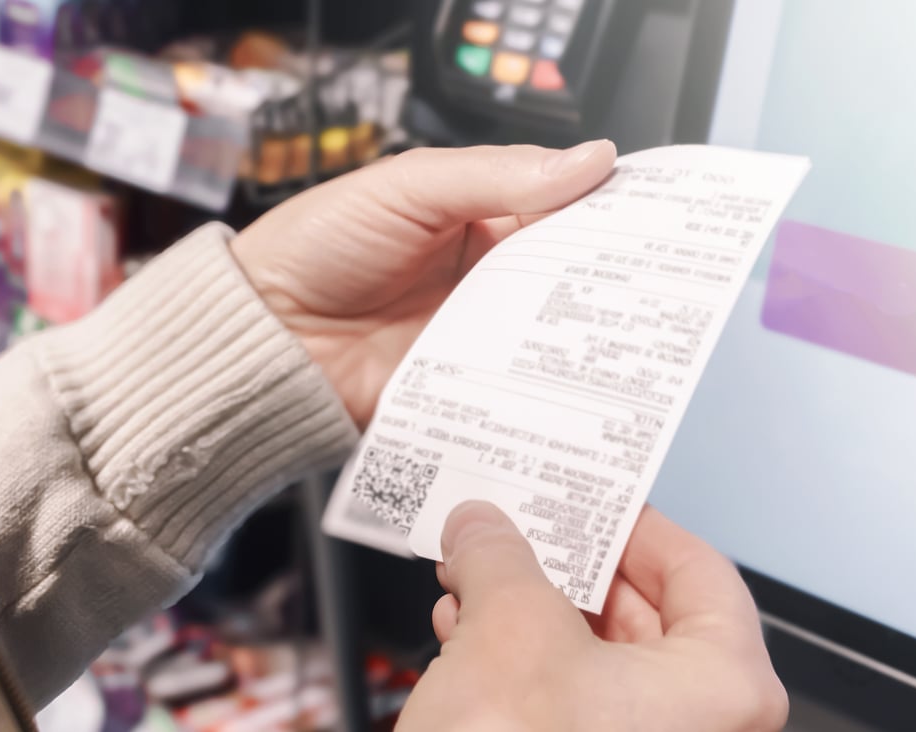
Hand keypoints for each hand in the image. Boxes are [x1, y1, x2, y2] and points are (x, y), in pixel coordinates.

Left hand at [230, 142, 616, 424]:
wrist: (259, 336)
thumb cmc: (313, 247)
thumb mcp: (405, 188)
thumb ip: (494, 175)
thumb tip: (586, 160)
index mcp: (475, 213)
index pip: (559, 207)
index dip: (605, 210)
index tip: (654, 217)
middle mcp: (483, 275)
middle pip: (566, 275)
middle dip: (607, 278)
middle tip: (656, 279)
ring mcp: (476, 333)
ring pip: (550, 334)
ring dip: (582, 334)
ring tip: (628, 330)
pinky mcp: (464, 386)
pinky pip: (516, 387)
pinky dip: (546, 387)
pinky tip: (574, 382)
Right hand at [397, 502, 787, 731]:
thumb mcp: (507, 627)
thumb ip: (499, 556)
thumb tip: (483, 527)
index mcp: (723, 687)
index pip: (700, 572)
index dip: (636, 525)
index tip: (591, 502)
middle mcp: (700, 728)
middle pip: (644, 616)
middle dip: (565, 569)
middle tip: (520, 533)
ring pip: (597, 662)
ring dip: (530, 613)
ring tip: (476, 579)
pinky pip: (571, 706)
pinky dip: (520, 665)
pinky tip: (465, 640)